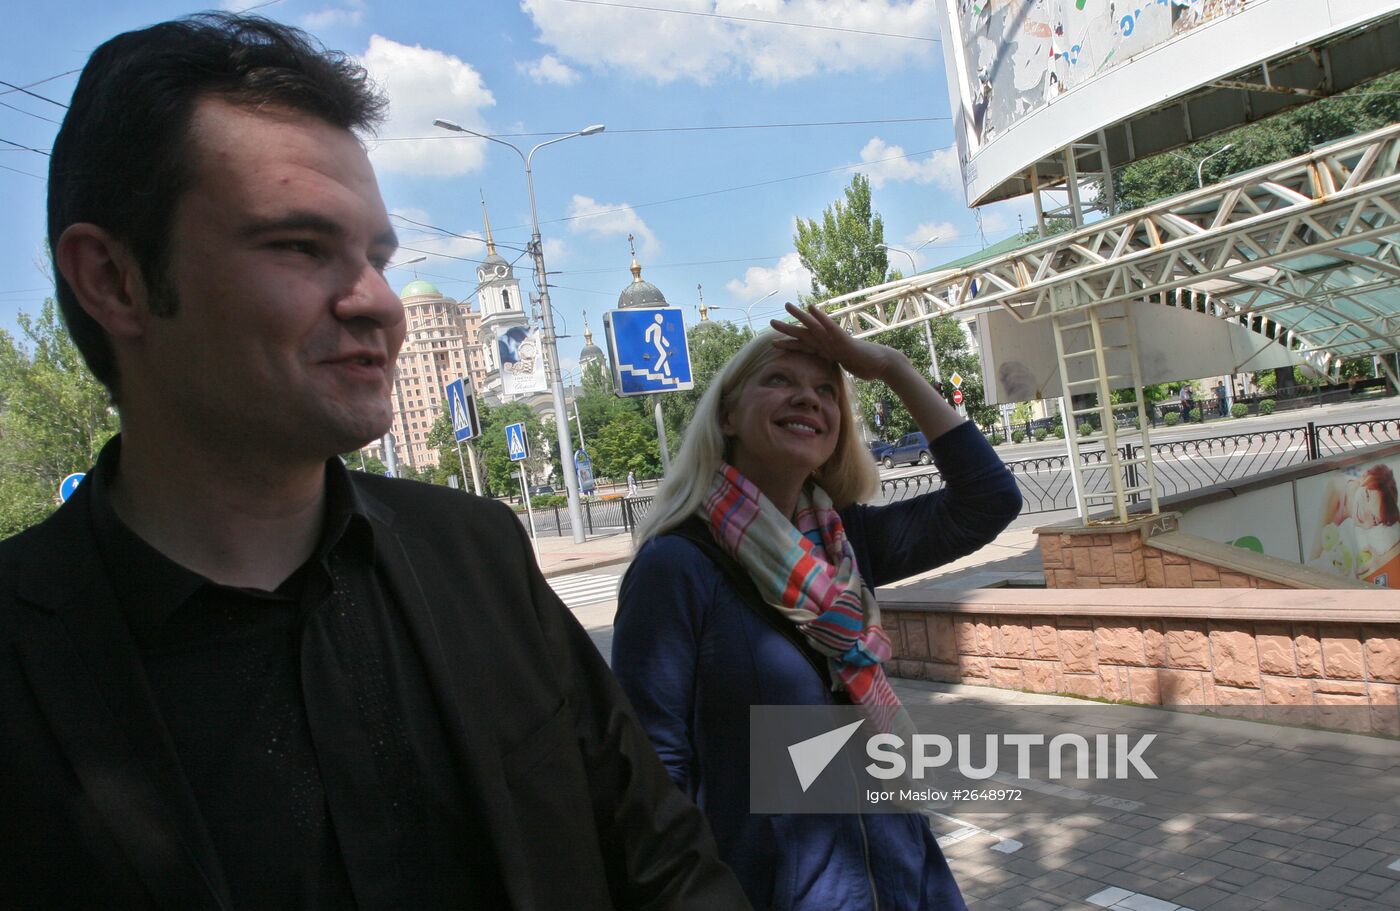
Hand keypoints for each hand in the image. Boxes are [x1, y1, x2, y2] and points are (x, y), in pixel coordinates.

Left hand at [768, 302, 904, 381]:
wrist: (881, 364)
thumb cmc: (866, 367)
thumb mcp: (845, 370)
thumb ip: (835, 370)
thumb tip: (827, 384)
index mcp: (827, 350)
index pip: (804, 347)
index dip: (789, 345)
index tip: (773, 343)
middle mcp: (829, 342)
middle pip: (805, 335)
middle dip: (787, 329)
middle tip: (770, 322)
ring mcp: (836, 339)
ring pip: (814, 327)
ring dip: (800, 317)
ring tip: (788, 306)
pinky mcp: (844, 339)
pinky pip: (830, 327)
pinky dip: (821, 317)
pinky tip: (812, 308)